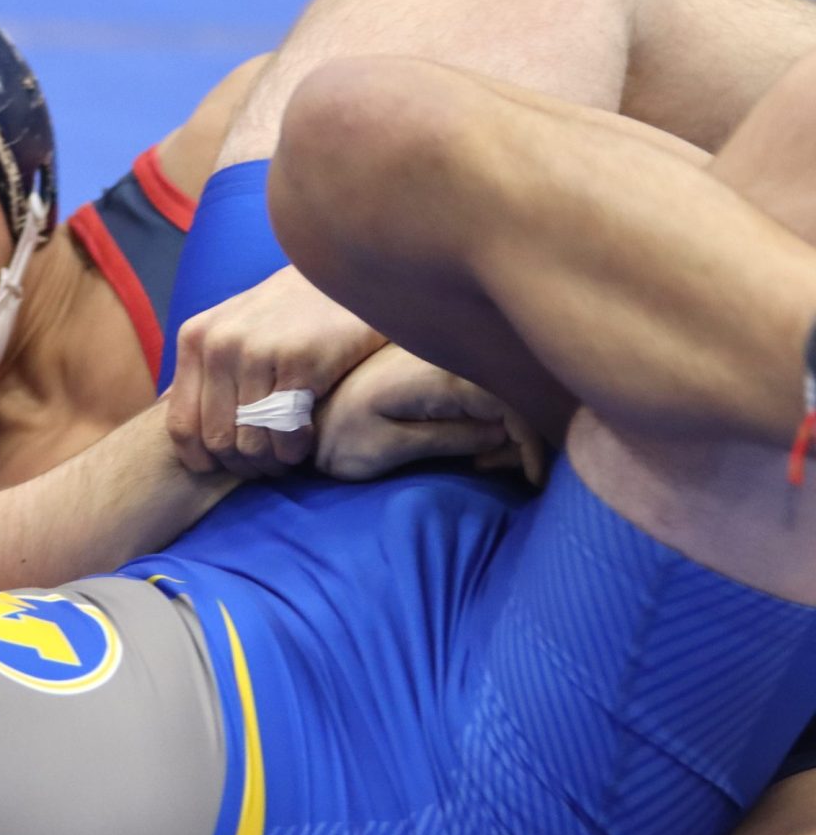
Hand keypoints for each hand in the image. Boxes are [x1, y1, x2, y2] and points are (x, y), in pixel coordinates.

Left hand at [166, 266, 384, 477]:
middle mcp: (219, 343)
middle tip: (267, 465)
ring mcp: (257, 351)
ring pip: (252, 442)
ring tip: (287, 455)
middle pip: (218, 440)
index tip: (225, 468)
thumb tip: (163, 405)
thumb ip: (200, 366)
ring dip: (272, 461)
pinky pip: (286, 432)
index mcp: (196, 338)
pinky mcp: (299, 360)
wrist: (343, 274)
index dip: (202, 460)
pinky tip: (307, 437)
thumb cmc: (287, 312)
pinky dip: (296, 448)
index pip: (181, 425)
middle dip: (243, 464)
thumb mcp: (230, 327)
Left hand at [314, 345, 546, 483]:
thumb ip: (452, 438)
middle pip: (517, 392)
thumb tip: (506, 437)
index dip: (533, 444)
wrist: (300, 410)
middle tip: (496, 473)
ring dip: (508, 428)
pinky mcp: (436, 362)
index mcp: (442, 373)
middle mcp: (448, 354)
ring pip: (503, 389)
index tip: (531, 481)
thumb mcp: (393, 447)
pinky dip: (490, 416)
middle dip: (523, 438)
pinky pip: (483, 386)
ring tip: (482, 463)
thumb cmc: (339, 434)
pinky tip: (472, 443)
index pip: (517, 403)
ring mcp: (443, 355)